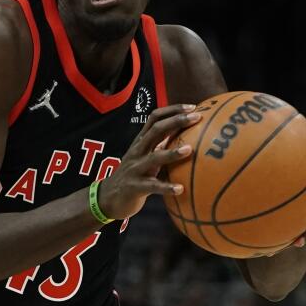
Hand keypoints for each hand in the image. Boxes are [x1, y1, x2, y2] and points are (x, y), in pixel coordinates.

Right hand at [98, 104, 200, 220]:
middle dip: (177, 121)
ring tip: (189, 150)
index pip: (155, 118)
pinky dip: (166, 187)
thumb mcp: (145, 158)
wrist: (108, 198)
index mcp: (141, 143)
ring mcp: (135, 169)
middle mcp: (137, 152)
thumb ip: (160, 147)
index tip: (192, 107)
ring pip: (153, 157)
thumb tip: (187, 138)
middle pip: (156, 130)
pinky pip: (152, 187)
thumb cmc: (134, 177)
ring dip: (172, 153)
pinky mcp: (134, 187)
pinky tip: (180, 189)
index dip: (173, 110)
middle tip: (197, 117)